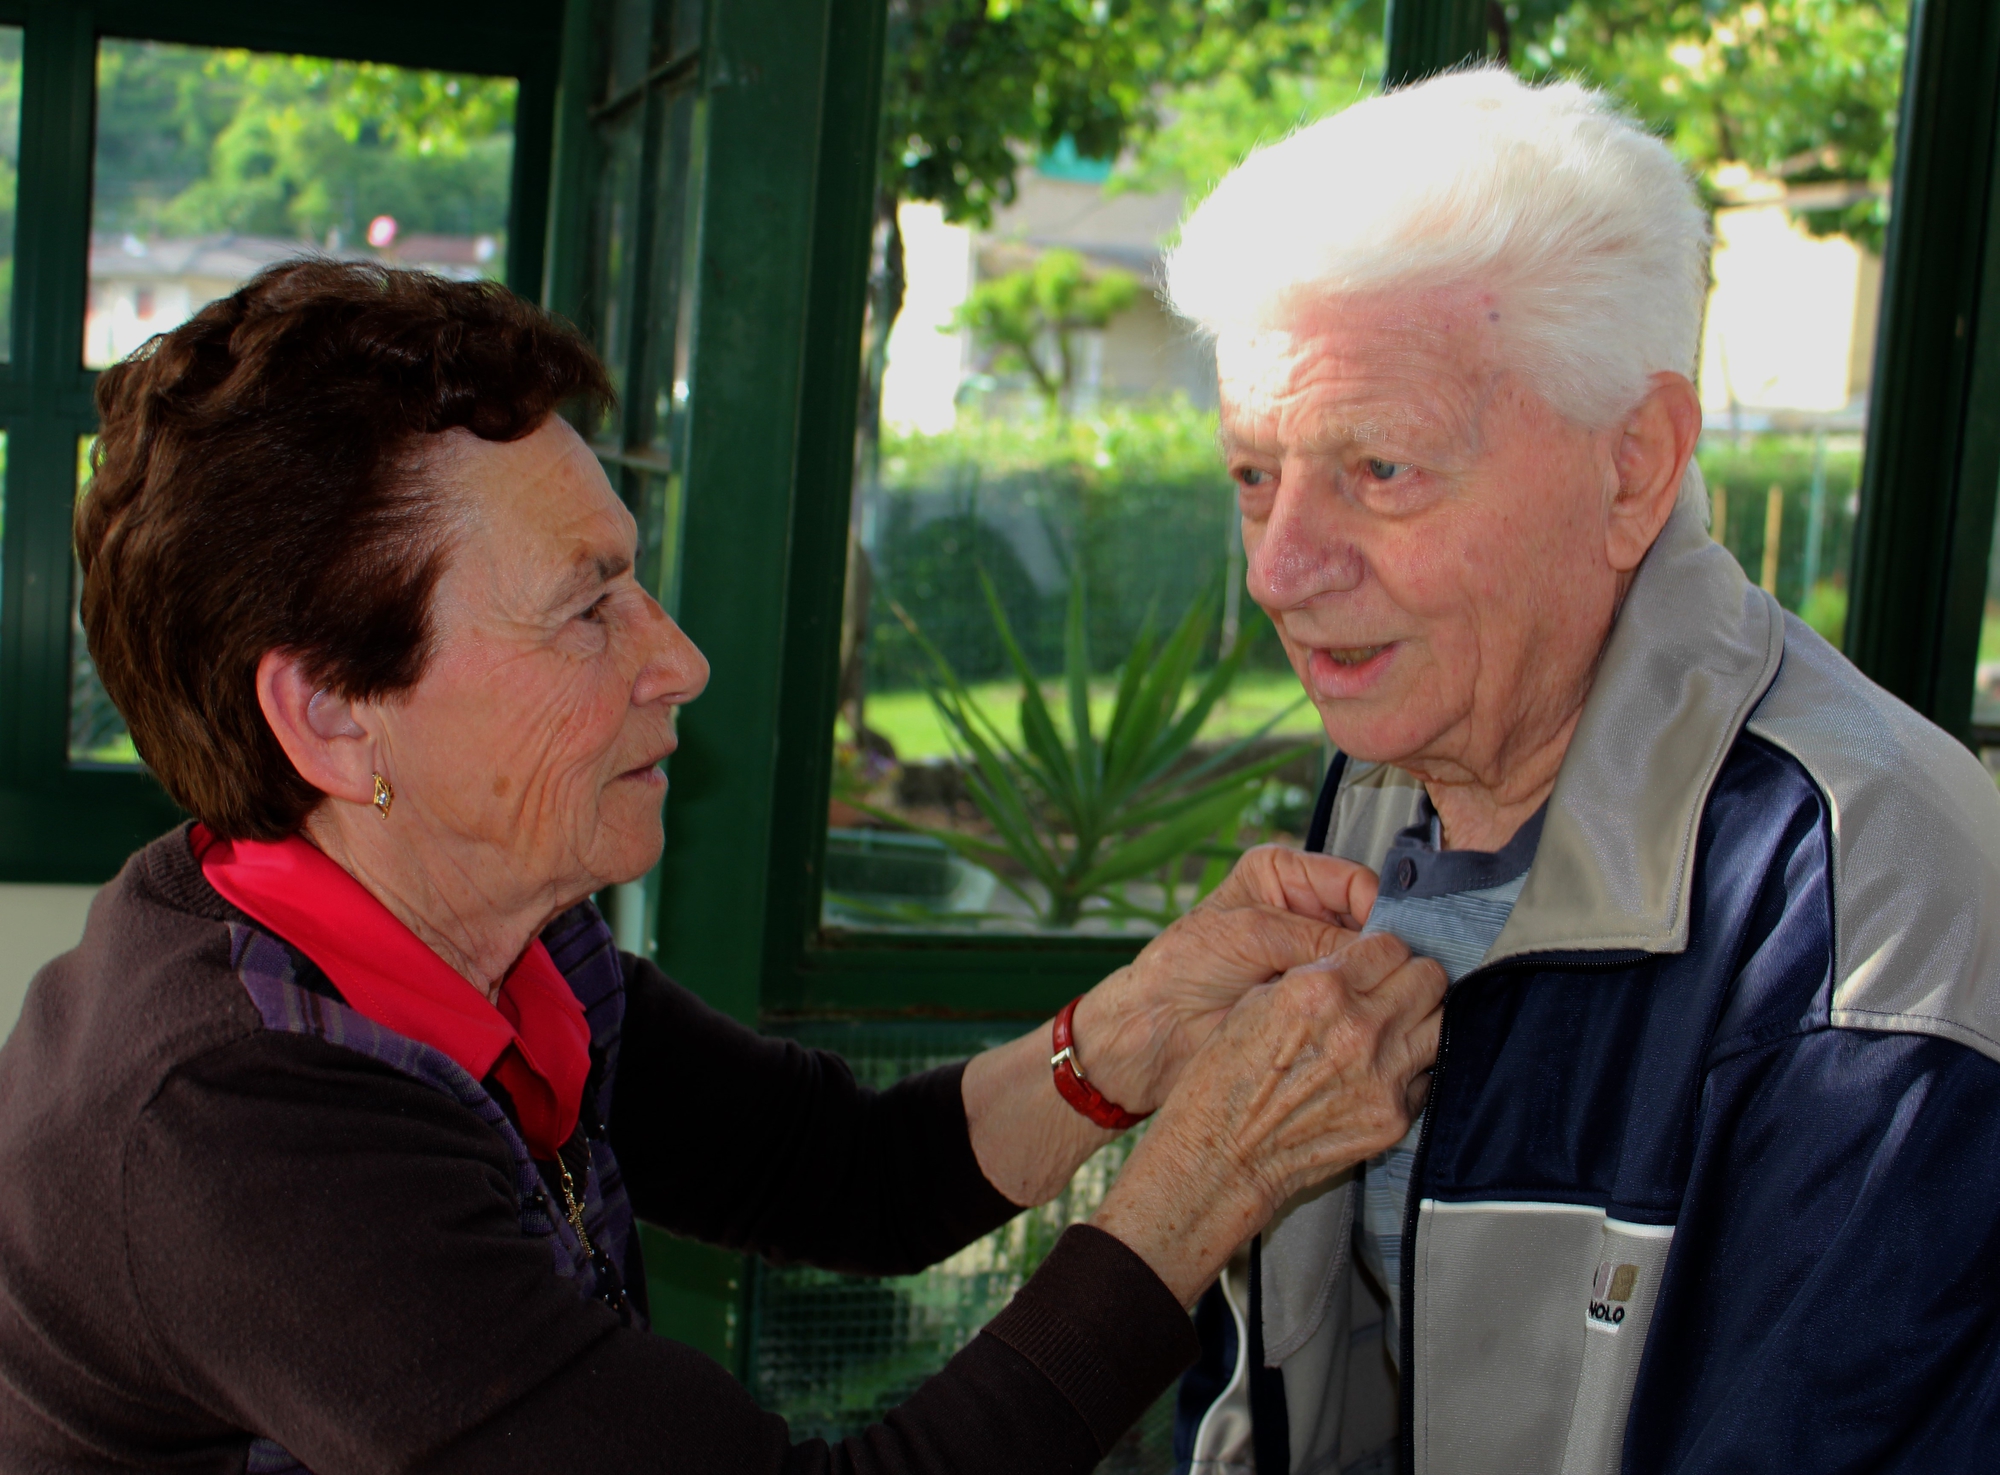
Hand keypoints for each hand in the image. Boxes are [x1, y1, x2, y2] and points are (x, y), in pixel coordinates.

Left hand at [1069, 846, 1381, 1114]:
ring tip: (1371, 1001)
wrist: (1158, 1027)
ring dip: (1368, 981)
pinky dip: (1356, 1006)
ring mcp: (1310, 954)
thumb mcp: (1251, 936)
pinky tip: (1358, 1017)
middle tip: (1390, 978)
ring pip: (1365, 962)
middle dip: (1378, 949)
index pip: (1355, 882)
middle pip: (1368, 921)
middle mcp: (1302, 908)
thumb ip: (1315, 938)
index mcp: (1283, 874)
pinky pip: (1351, 996)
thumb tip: (1379, 951)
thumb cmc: (1185, 966)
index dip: (1377, 910)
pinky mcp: (1312, 995)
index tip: (1390, 943)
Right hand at [1091, 933, 1445, 1305]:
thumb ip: (1315, 976)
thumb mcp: (1257, 1002)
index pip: (1392, 946)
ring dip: (1419, 1020)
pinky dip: (1410, 1069)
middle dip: (1411, 978)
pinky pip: (1427, 1075)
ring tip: (1391, 1029)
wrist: (1223, 1155)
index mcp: (1321, 989)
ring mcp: (1384, 1077)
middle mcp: (1361, 1029)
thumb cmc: (1227, 1076)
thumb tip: (1356, 964)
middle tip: (1391, 991)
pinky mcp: (1394, 1118)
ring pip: (1441, 1023)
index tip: (1373, 964)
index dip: (1382, 953)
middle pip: (1429, 977)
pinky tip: (1378, 1073)